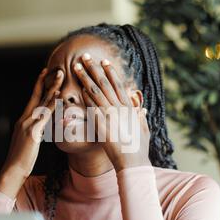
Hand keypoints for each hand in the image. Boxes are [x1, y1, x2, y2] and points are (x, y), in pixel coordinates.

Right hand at [0, 68, 63, 196]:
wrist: (13, 170)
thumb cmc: (21, 159)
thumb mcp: (29, 142)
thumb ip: (35, 131)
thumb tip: (41, 127)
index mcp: (23, 120)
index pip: (33, 99)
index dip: (39, 85)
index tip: (45, 73)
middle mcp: (24, 119)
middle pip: (36, 95)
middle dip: (46, 81)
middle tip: (56, 69)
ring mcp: (28, 124)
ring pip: (41, 102)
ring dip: (52, 87)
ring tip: (60, 76)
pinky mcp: (32, 132)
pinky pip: (44, 115)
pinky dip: (51, 104)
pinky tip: (58, 96)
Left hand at [74, 53, 150, 171]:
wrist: (133, 163)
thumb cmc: (139, 149)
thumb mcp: (143, 130)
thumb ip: (141, 117)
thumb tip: (142, 108)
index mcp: (129, 108)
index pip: (118, 85)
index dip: (110, 72)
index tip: (104, 62)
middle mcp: (120, 108)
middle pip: (104, 83)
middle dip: (94, 68)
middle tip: (85, 57)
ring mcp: (111, 115)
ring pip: (96, 92)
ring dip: (85, 77)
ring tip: (76, 66)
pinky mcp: (102, 124)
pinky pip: (92, 107)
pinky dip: (86, 97)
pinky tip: (78, 88)